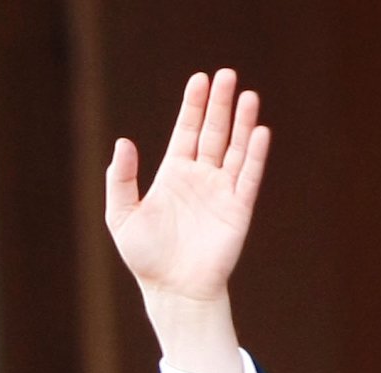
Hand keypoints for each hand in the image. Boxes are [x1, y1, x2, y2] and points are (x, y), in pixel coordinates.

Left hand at [105, 69, 267, 372]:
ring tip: (248, 95)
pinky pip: (249, 176)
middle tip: (226, 74)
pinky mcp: (239, 209)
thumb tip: (123, 142)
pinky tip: (259, 132)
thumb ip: (120, 180)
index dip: (193, 106)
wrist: (173, 290)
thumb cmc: (146, 258)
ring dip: (243, 123)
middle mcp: (200, 178)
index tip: (199, 80)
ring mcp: (221, 191)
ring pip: (236, 148)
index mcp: (173, 175)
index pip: (186, 131)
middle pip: (213, 132)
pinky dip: (256, 155)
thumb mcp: (122, 216)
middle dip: (220, 104)